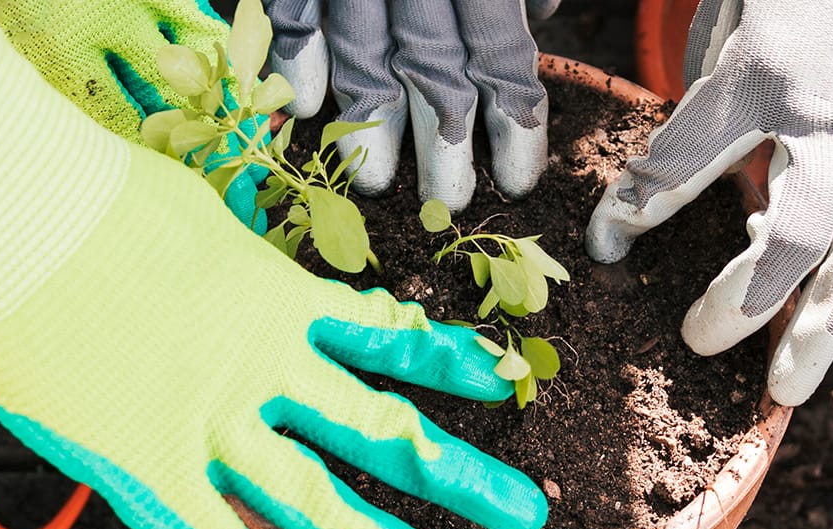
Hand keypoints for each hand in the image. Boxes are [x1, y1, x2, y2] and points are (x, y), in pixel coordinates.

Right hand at [0, 0, 545, 528]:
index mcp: (278, 301)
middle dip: (456, 473)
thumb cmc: (94, 195)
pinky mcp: (150, 465)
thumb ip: (241, 259)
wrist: (14, 207)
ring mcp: (213, 423)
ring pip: (320, 497)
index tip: (497, 379)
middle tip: (520, 508)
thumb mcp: (201, 215)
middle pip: (380, 430)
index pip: (387, 339)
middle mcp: (264, 368)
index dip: (448, 363)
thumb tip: (253, 266)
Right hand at [263, 0, 550, 210]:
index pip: (502, 56)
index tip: (517, 181)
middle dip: (441, 148)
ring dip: (367, 124)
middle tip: (448, 206)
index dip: (512, 125)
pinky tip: (302, 107)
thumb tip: (541, 11)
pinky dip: (295, 55)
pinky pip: (291, 7)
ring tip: (373, 184)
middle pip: (432, 71)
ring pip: (360, 50)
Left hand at [586, 0, 832, 405]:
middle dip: (743, 297)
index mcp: (765, 77)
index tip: (605, 245)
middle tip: (697, 341)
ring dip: (822, 324)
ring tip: (786, 383)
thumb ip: (704, 95)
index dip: (634, 209)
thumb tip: (654, 180)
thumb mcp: (737, 19)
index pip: (680, 162)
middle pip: (795, 231)